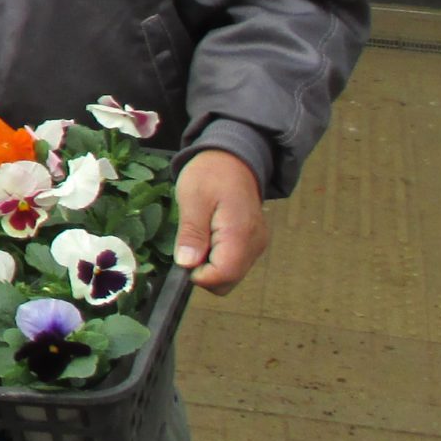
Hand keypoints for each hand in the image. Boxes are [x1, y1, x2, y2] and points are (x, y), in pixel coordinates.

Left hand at [172, 150, 266, 294]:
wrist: (233, 159)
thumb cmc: (210, 173)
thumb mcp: (192, 198)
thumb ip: (191, 233)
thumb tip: (187, 264)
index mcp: (240, 234)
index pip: (222, 275)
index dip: (197, 274)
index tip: (185, 254)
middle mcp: (254, 245)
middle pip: (226, 281)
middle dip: (203, 271)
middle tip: (190, 242)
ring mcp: (256, 246)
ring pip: (229, 276)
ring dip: (209, 264)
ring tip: (200, 234)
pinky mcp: (253, 244)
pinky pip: (233, 263)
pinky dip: (217, 257)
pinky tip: (209, 235)